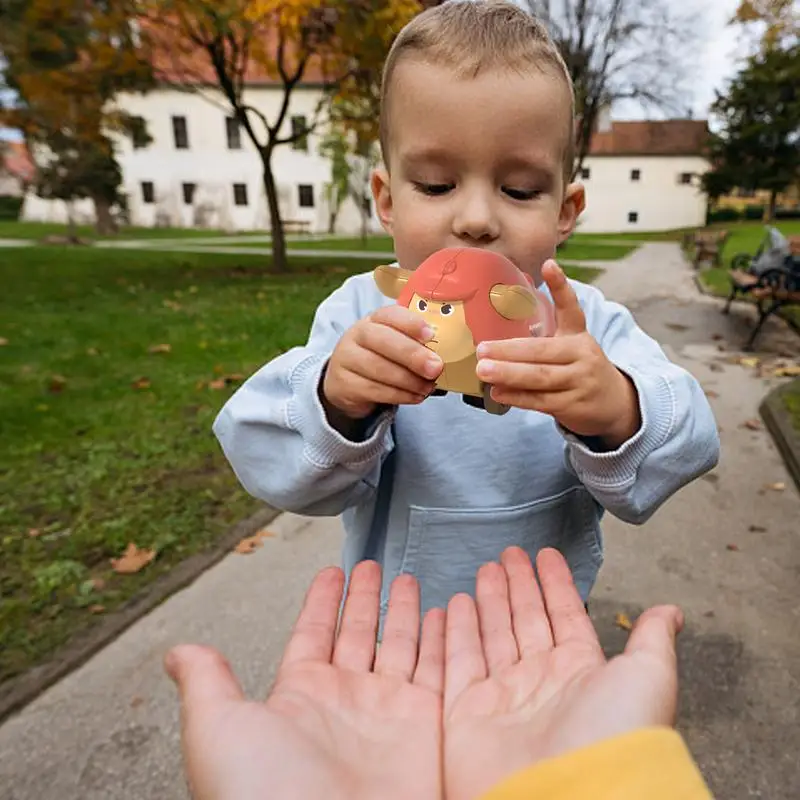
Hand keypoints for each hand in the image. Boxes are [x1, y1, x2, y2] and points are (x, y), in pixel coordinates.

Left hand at [165, 562, 444, 799]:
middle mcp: (347, 700)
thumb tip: (177, 653)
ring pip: (401, 646)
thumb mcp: (219, 728)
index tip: (333, 572)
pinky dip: (443, 641)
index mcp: (300, 695)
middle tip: (375, 565)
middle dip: (367, 598)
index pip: (315, 632)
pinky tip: (445, 615)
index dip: (324, 600)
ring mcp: (388, 713)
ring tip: (409, 579)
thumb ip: (207, 683)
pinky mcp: (426, 729)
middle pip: (360, 632)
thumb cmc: (263, 794)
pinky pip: (438, 671)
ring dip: (406, 613)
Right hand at [323, 305, 443, 419]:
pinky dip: (399, 395)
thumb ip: (416, 345)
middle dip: (413, 355)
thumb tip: (442, 356)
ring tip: (428, 387)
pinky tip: (415, 396)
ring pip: (379, 368)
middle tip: (435, 367)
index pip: (390, 314)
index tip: (431, 334)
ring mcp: (347, 358)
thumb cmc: (380, 358)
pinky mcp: (344, 383)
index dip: (411, 323)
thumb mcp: (394, 345)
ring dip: (409, 380)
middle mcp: (357, 335)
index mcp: (374, 319)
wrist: (346, 381)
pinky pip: (374, 389)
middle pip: (383, 340)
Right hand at [444, 546, 682, 799]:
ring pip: (491, 635)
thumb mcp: (647, 677)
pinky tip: (452, 604)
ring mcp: (501, 697)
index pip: (564, 615)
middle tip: (506, 554)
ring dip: (487, 601)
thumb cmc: (615, 738)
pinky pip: (456, 661)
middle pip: (524, 620)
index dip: (555, 584)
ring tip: (483, 568)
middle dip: (517, 585)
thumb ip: (651, 639)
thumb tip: (672, 611)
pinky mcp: (466, 714)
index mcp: (580, 672)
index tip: (545, 555)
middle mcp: (540, 682)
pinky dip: (453, 632)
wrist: (569, 798)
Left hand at [475, 260, 639, 447]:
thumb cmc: (579, 369)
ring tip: (483, 371)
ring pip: (540, 377)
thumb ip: (546, 331)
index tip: (549, 265)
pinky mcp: (573, 405)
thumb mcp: (572, 344)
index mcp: (578, 335)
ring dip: (509, 374)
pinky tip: (497, 392)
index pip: (571, 308)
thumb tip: (509, 312)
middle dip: (509, 351)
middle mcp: (582, 355)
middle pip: (542, 351)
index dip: (561, 286)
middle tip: (481, 349)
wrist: (614, 403)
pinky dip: (516, 397)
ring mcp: (579, 381)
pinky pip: (540, 400)